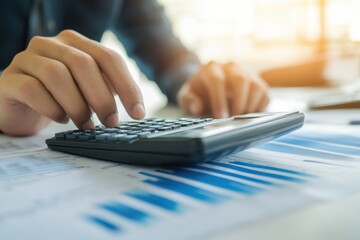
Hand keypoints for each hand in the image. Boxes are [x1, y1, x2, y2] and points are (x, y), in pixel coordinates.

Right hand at [0, 30, 144, 135]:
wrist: (22, 105)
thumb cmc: (61, 97)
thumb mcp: (88, 90)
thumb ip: (108, 89)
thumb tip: (136, 107)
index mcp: (76, 43)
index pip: (109, 57)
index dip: (127, 86)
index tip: (138, 113)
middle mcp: (51, 44)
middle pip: (83, 64)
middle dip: (102, 98)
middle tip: (111, 122)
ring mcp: (27, 58)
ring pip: (56, 75)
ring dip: (77, 105)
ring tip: (85, 124)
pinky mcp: (9, 78)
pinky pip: (32, 89)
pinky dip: (52, 108)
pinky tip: (60, 118)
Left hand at [177, 61, 268, 117]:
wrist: (211, 83)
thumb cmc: (199, 91)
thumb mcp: (187, 95)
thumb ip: (190, 100)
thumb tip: (198, 107)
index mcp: (211, 69)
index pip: (217, 80)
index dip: (219, 100)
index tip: (220, 117)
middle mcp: (231, 67)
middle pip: (241, 80)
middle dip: (238, 102)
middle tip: (233, 119)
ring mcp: (247, 73)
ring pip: (256, 86)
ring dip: (250, 106)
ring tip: (241, 119)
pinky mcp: (258, 82)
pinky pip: (265, 94)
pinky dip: (259, 107)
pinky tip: (249, 115)